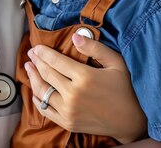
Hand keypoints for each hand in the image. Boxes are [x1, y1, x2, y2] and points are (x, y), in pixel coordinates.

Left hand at [25, 33, 146, 143]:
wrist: (132, 122)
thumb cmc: (126, 89)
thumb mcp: (116, 63)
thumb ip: (95, 48)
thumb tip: (75, 37)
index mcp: (85, 77)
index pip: (55, 61)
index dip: (43, 52)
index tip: (36, 47)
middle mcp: (73, 94)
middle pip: (47, 74)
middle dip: (36, 61)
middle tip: (31, 54)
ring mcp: (69, 111)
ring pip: (42, 91)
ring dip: (33, 78)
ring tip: (29, 68)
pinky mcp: (68, 123)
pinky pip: (45, 110)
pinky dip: (37, 99)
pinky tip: (35, 91)